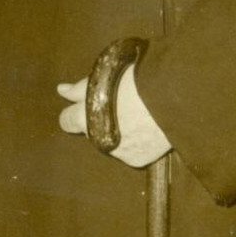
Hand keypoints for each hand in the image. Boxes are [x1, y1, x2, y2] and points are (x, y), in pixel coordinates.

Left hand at [57, 65, 171, 168]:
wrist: (173, 98)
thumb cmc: (138, 80)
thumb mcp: (105, 76)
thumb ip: (81, 88)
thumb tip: (62, 90)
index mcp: (86, 117)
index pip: (67, 120)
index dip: (74, 112)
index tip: (82, 106)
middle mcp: (98, 138)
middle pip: (90, 131)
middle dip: (98, 120)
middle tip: (117, 105)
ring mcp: (117, 152)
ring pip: (111, 141)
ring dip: (118, 131)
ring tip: (138, 113)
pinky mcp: (136, 159)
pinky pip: (131, 150)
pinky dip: (136, 141)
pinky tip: (148, 126)